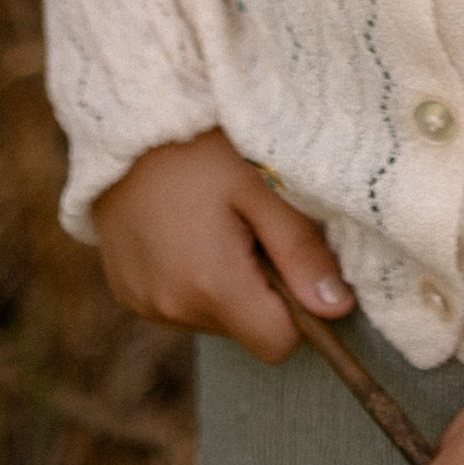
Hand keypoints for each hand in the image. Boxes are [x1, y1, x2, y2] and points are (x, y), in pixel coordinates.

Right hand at [92, 130, 354, 361]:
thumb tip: (338, 307)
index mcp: (210, 286)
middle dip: (258, 289)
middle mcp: (172, 308)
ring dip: (223, 284)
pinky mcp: (126, 292)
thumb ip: (301, 250)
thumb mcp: (261, 185)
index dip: (296, 308)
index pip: (277, 344)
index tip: (287, 255)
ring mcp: (143, 303)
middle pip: (244, 330)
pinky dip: (190, 278)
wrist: (125, 119)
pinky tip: (183, 229)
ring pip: (212, 317)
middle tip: (246, 224)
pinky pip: (176, 305)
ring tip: (212, 221)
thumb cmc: (199, 144)